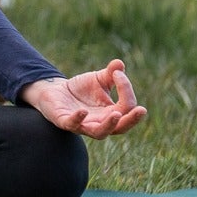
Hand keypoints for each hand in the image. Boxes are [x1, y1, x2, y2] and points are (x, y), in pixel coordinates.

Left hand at [20, 60, 145, 137]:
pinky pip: (73, 124)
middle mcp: (99, 123)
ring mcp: (83, 125)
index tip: (117, 73)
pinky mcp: (65, 121)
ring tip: (117, 114)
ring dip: (109, 125)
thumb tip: (119, 64)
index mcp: (110, 113)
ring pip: (99, 132)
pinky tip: (83, 111)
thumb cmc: (80, 89)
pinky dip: (78, 119)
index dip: (126, 89)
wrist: (54, 90)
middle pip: (120, 128)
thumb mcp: (97, 79)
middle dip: (131, 119)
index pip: (126, 107)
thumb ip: (110, 74)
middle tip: (142, 110)